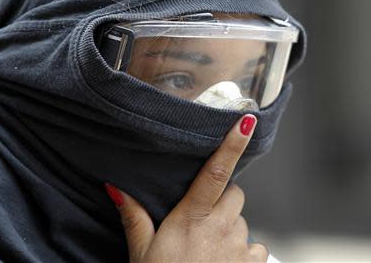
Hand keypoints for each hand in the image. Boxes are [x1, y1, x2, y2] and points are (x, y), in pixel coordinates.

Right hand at [105, 114, 267, 261]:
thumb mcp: (141, 252)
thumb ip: (133, 216)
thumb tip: (116, 187)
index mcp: (191, 219)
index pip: (214, 173)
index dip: (231, 145)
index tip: (245, 122)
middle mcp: (220, 228)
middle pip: (234, 193)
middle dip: (223, 198)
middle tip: (204, 216)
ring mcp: (239, 248)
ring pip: (243, 220)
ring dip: (231, 226)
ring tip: (210, 245)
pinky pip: (255, 246)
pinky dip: (243, 249)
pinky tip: (225, 260)